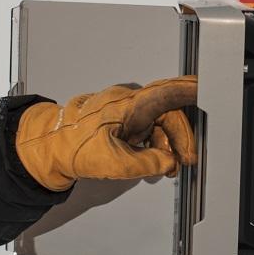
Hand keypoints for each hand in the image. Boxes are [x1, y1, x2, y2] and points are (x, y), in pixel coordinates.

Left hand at [15, 76, 198, 190]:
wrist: (47, 147)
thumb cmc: (72, 147)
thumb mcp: (113, 162)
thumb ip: (145, 163)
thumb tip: (165, 162)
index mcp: (128, 105)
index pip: (166, 93)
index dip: (189, 90)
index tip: (206, 86)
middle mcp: (128, 103)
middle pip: (168, 114)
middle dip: (181, 139)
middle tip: (186, 160)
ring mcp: (124, 111)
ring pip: (159, 123)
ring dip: (167, 146)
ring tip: (167, 168)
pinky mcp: (120, 121)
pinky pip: (147, 129)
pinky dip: (154, 146)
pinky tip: (153, 161)